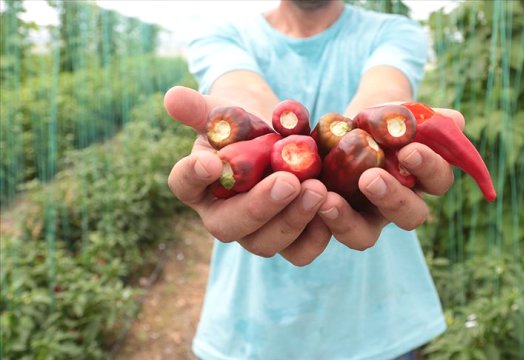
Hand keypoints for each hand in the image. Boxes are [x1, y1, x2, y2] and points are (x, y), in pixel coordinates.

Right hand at [164, 86, 331, 265]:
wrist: (280, 135)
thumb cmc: (246, 124)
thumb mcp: (225, 110)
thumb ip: (202, 108)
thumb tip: (172, 97)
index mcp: (198, 184)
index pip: (184, 184)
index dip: (193, 176)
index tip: (211, 161)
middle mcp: (223, 216)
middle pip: (229, 226)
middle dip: (259, 207)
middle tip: (288, 182)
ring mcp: (256, 232)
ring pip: (265, 243)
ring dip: (293, 220)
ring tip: (318, 189)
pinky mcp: (290, 238)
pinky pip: (300, 251)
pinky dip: (317, 234)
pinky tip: (333, 206)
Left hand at [317, 108, 464, 249]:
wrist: (350, 123)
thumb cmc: (385, 119)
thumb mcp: (403, 112)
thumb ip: (427, 117)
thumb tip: (455, 121)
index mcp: (425, 179)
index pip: (438, 180)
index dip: (428, 168)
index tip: (409, 150)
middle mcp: (400, 204)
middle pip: (410, 217)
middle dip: (392, 199)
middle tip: (370, 178)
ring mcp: (366, 217)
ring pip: (365, 236)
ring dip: (348, 221)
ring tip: (329, 199)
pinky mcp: (334, 219)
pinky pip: (328, 232)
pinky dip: (318, 219)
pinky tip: (307, 198)